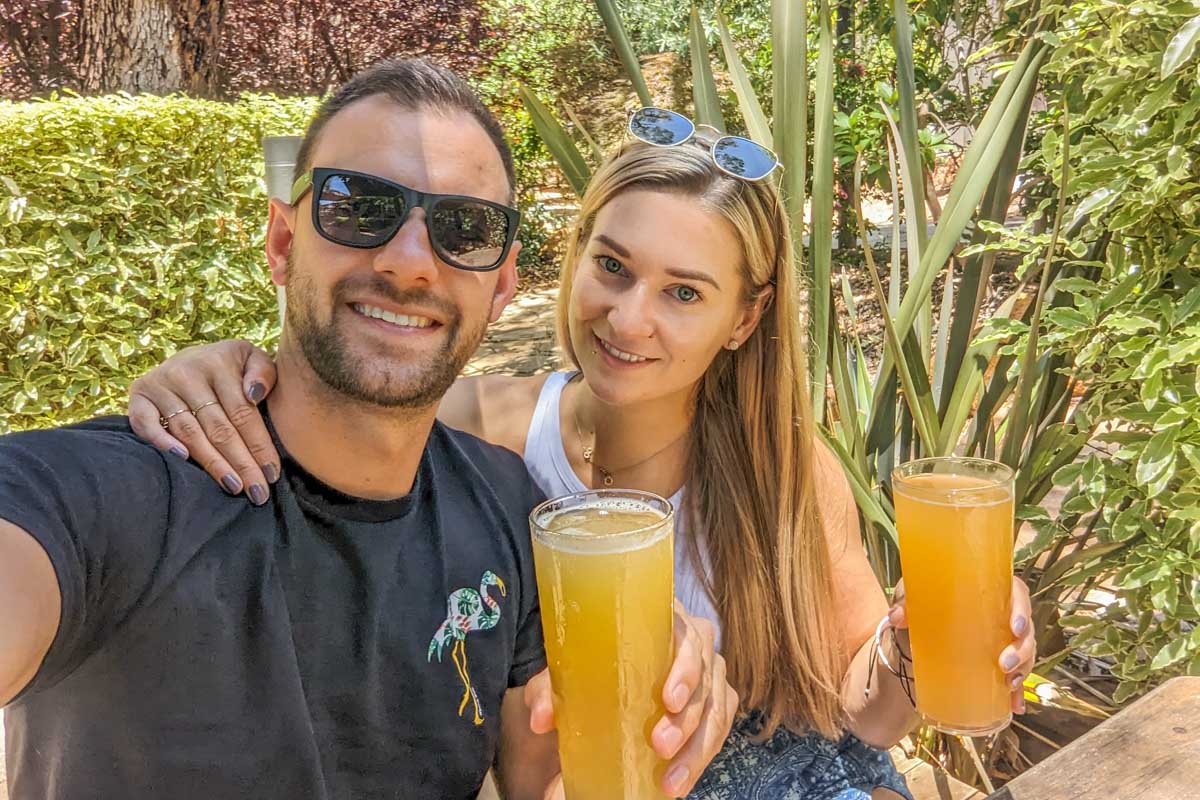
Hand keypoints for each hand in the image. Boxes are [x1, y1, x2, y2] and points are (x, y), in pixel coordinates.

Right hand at [128, 339, 280, 503]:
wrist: (191, 356)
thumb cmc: (231, 366)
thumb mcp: (253, 359)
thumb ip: (263, 372)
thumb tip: (255, 394)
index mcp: (220, 362)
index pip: (243, 413)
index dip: (259, 445)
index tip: (272, 473)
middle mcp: (187, 372)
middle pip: (218, 428)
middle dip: (241, 463)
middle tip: (257, 491)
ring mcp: (160, 383)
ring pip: (189, 432)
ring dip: (212, 463)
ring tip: (233, 486)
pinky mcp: (139, 393)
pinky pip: (145, 423)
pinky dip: (162, 442)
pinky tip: (183, 460)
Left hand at [524, 602, 737, 796]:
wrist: (601, 677)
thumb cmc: (593, 661)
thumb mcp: (568, 668)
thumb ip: (550, 686)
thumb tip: (541, 717)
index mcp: (663, 618)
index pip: (688, 633)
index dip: (685, 667)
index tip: (669, 699)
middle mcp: (695, 641)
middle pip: (707, 675)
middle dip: (686, 718)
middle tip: (660, 744)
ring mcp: (709, 673)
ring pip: (717, 708)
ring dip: (696, 747)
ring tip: (670, 780)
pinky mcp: (715, 702)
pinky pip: (718, 729)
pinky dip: (700, 758)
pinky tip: (676, 781)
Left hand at [888, 576, 1036, 714]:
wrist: (907, 648)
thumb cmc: (915, 614)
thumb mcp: (910, 603)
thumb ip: (905, 604)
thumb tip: (899, 616)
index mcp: (984, 592)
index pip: (1015, 592)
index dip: (1022, 608)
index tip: (1015, 627)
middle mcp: (998, 615)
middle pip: (1024, 627)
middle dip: (1023, 647)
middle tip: (1006, 662)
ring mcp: (999, 641)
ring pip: (1025, 652)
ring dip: (1023, 669)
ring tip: (1008, 682)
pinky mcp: (995, 665)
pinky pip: (1015, 677)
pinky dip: (1016, 693)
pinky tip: (1014, 705)